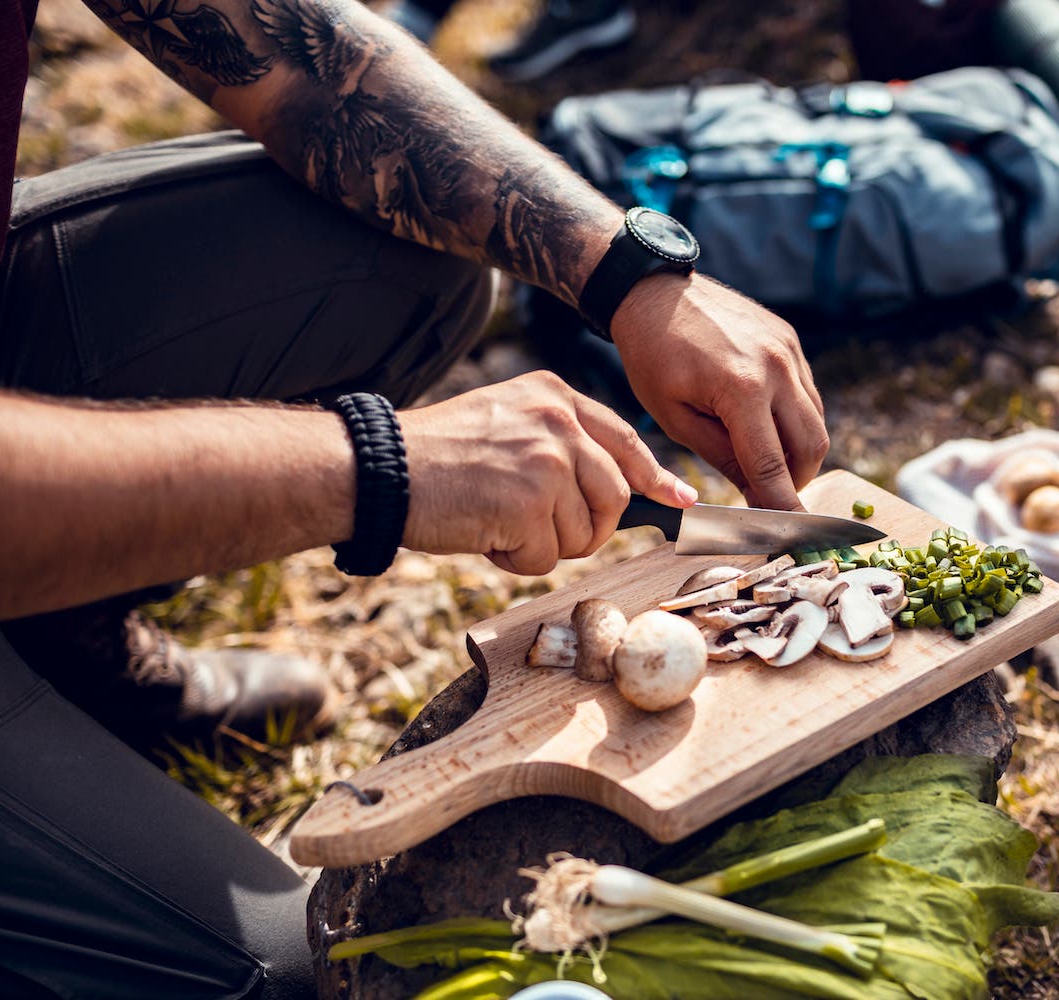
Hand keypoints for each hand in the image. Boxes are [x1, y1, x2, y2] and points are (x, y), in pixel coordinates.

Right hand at [398, 372, 696, 574]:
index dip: (655, 475)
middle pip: (614, 496)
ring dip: (543, 544)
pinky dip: (516, 559)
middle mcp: (559, 422)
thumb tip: (616, 485)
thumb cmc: (436, 456)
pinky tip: (483, 533)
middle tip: (537, 529)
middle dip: (586, 528)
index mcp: (555, 397)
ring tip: (496, 521)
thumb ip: (559, 443)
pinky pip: (547, 557)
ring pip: (583, 533)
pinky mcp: (530, 502)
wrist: (379, 468)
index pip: (624, 440)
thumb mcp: (507, 422)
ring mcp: (548, 460)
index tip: (680, 498)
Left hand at [610, 273, 828, 510]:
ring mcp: (788, 351)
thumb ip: (721, 457)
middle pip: (810, 446)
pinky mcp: (790, 340)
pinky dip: (795, 419)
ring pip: (816, 421)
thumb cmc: (653, 357)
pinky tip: (766, 425)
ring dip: (799, 452)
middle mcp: (776, 368)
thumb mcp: (675, 418)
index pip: (772, 465)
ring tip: (766, 461)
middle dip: (796, 480)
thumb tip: (756, 493)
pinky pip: (806, 393)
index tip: (789, 535)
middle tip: (770, 495)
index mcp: (741, 390)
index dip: (782, 506)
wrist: (655, 291)